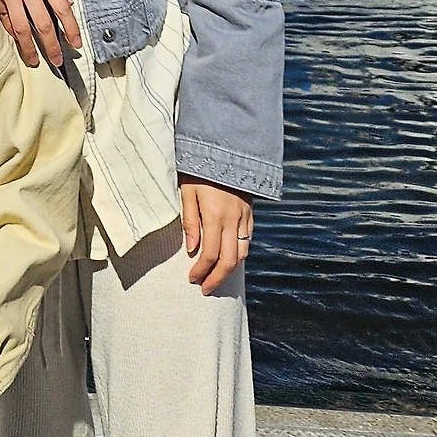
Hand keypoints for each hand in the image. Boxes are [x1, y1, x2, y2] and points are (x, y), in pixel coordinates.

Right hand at [0, 0, 80, 67]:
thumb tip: (67, 6)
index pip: (62, 8)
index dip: (71, 29)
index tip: (76, 45)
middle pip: (43, 24)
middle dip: (52, 46)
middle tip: (57, 62)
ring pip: (22, 28)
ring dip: (30, 48)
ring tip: (35, 60)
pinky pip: (5, 20)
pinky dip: (13, 33)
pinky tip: (18, 41)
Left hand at [179, 176, 253, 293]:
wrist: (225, 148)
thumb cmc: (200, 168)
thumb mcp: (187, 191)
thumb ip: (189, 221)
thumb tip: (191, 249)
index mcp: (215, 215)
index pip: (210, 254)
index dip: (201, 270)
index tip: (192, 278)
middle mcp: (233, 219)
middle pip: (229, 260)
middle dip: (217, 278)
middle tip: (206, 289)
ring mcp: (244, 217)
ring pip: (242, 253)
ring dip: (230, 269)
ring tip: (217, 277)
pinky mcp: (250, 212)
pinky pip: (247, 239)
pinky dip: (239, 253)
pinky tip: (230, 258)